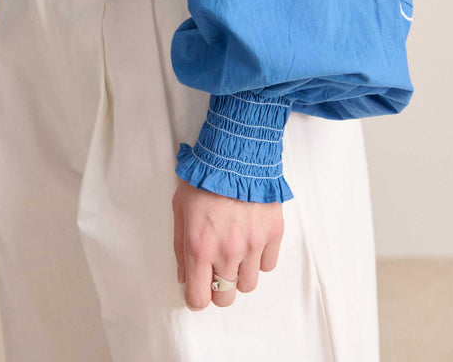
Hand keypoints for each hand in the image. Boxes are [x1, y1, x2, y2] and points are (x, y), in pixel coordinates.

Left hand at [172, 177, 283, 310]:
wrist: (236, 153)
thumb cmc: (204, 177)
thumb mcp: (180, 208)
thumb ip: (180, 246)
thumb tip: (183, 276)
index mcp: (200, 248)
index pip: (199, 298)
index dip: (197, 297)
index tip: (198, 287)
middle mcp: (227, 252)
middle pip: (226, 298)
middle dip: (219, 289)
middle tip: (217, 270)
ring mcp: (253, 245)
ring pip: (248, 284)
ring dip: (240, 273)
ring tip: (235, 251)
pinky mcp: (273, 233)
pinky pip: (268, 265)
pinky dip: (260, 258)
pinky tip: (251, 241)